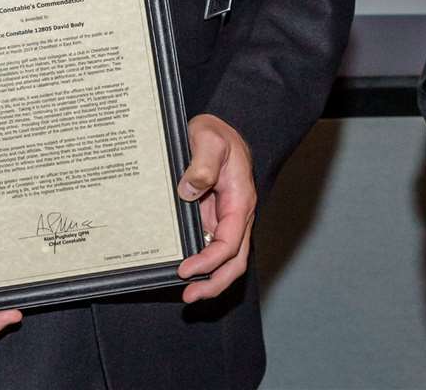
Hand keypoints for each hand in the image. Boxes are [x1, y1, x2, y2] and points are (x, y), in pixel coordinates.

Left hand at [175, 113, 256, 302]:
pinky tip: (184, 268)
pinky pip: (212, 247)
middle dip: (215, 282)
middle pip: (235, 260)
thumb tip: (189, 191)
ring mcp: (226, 218)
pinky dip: (202, 262)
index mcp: (240, 200)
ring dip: (210, 278)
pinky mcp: (214, 218)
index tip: (186, 269)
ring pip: (226, 259)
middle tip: (190, 296)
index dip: (209, 260)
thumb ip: (202, 164)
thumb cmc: (217, 133)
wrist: (218, 129)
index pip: (230, 242)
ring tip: (188, 292)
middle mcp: (237, 214)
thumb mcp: (209, 140)